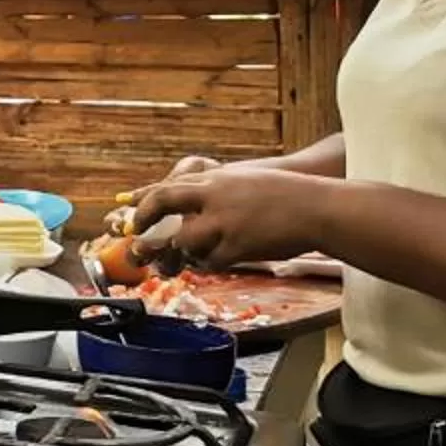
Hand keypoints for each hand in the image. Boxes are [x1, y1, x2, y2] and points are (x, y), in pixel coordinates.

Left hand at [130, 161, 324, 270]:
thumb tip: (193, 207)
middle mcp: (214, 196)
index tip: (129, 215)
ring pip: (185, 241)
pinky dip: (208, 265)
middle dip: (144, 224)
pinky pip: (209, 262)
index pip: (167, 187)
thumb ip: (217, 191)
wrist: (316, 207)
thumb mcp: (246, 182)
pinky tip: (215, 262)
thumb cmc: (286, 195)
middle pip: (163, 203)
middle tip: (138, 243)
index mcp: (216, 180)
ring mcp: (224, 221)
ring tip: (190, 256)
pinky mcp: (237, 245)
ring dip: (184, 253)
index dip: (143, 202)